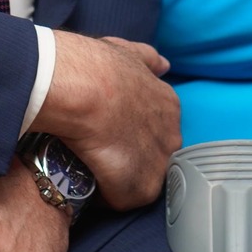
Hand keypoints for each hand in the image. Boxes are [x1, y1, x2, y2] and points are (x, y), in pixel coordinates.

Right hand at [30, 32, 179, 211]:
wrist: (80, 87)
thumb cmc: (93, 65)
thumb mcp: (125, 51)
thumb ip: (147, 58)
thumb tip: (163, 64)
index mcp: (168, 104)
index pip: (156, 127)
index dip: (131, 132)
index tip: (110, 130)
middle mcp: (171, 135)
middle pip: (152, 156)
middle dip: (128, 157)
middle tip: (97, 149)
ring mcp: (158, 164)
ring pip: (138, 180)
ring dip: (116, 178)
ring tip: (88, 167)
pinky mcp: (139, 188)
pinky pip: (121, 200)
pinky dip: (102, 195)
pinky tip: (84, 179)